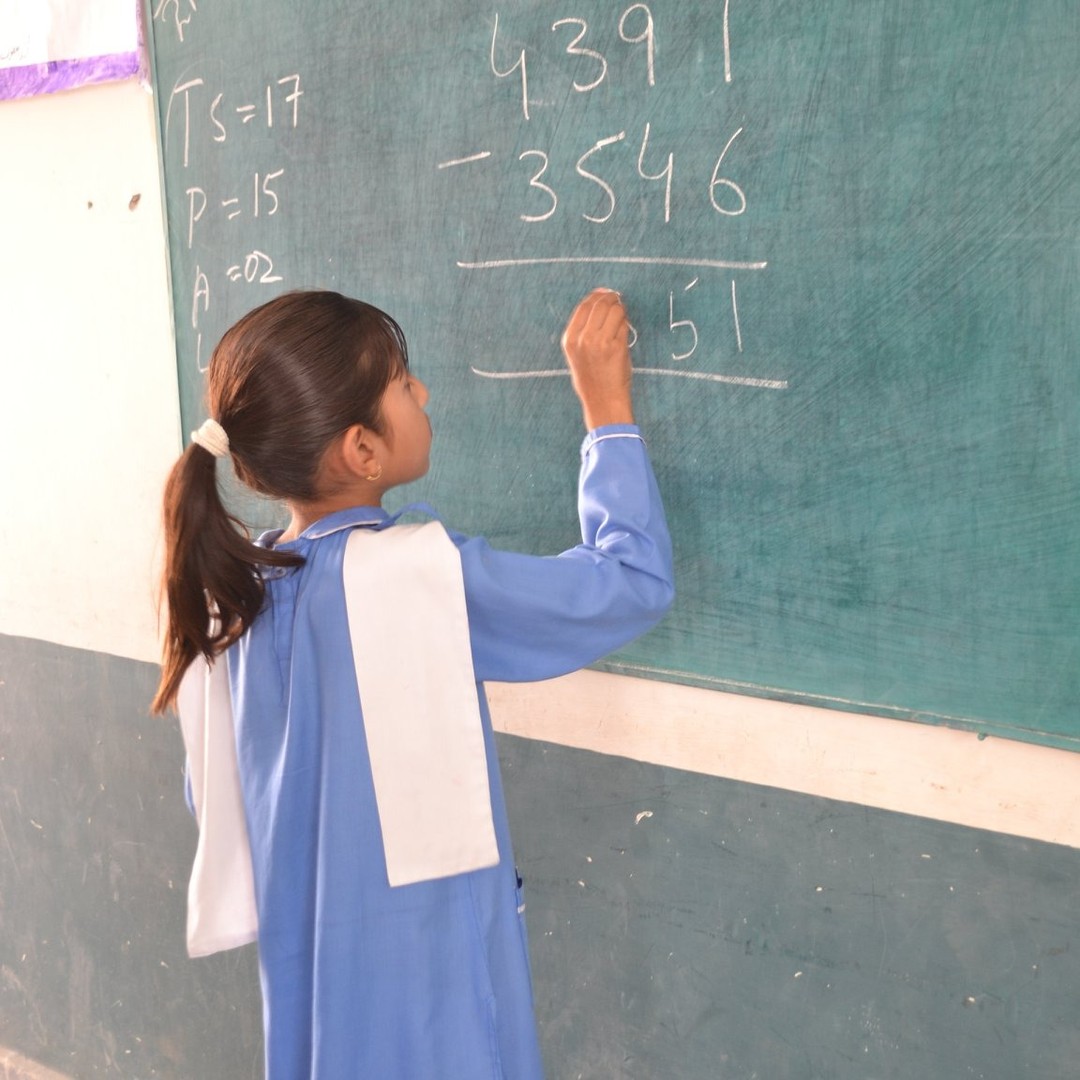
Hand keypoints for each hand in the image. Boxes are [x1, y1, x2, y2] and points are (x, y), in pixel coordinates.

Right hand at [561, 288, 634, 429]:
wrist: (603, 401)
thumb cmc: (592, 379)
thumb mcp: (576, 354)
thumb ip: (583, 331)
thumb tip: (598, 303)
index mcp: (570, 339)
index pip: (583, 306)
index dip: (597, 295)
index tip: (605, 293)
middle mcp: (582, 339)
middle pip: (599, 304)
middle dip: (611, 298)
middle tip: (618, 299)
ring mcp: (600, 342)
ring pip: (614, 310)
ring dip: (620, 309)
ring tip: (622, 314)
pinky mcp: (616, 347)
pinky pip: (623, 324)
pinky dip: (625, 322)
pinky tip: (624, 327)